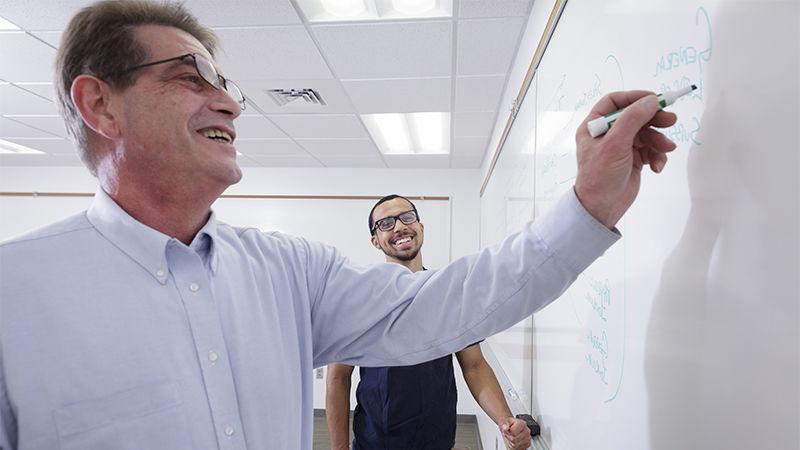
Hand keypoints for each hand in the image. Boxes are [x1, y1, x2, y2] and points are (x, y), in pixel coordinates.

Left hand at [499, 416, 531, 449]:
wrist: (512, 425)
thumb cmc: (509, 424)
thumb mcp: (505, 421)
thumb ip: (504, 424)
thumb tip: (505, 428)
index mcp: (522, 424)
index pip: (513, 432)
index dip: (507, 432)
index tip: (507, 430)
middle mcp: (527, 431)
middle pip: (514, 439)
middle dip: (508, 437)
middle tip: (508, 434)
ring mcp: (528, 438)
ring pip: (516, 445)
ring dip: (511, 442)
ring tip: (511, 437)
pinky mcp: (527, 444)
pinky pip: (518, 448)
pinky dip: (514, 446)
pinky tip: (514, 441)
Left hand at [574, 90, 677, 227]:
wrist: (602, 208)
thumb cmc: (600, 176)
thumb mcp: (615, 143)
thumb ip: (633, 119)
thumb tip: (650, 101)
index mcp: (594, 126)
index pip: (615, 101)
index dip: (635, 98)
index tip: (654, 99)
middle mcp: (607, 134)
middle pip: (635, 116)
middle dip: (654, 119)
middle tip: (671, 120)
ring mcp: (621, 147)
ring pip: (646, 133)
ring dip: (658, 140)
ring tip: (666, 149)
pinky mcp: (633, 159)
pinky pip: (650, 150)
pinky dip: (657, 155)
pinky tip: (657, 166)